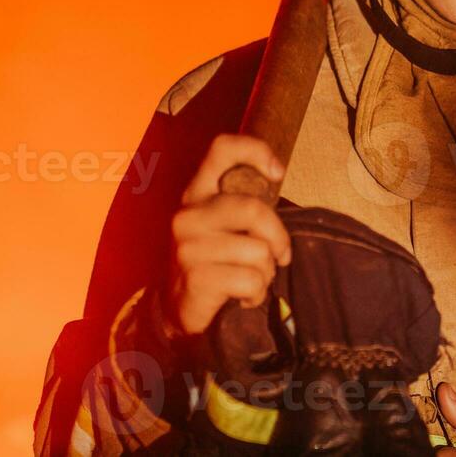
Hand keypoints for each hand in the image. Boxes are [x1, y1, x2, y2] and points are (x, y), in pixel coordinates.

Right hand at [164, 135, 291, 334]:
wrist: (176, 307)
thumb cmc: (213, 259)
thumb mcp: (222, 224)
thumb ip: (244, 202)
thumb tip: (277, 175)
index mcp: (198, 192)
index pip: (222, 149)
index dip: (255, 150)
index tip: (278, 173)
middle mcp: (189, 214)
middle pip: (253, 209)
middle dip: (278, 237)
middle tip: (280, 255)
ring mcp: (189, 246)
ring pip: (258, 252)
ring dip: (267, 272)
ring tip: (253, 278)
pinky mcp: (196, 278)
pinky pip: (251, 280)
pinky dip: (257, 293)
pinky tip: (244, 296)